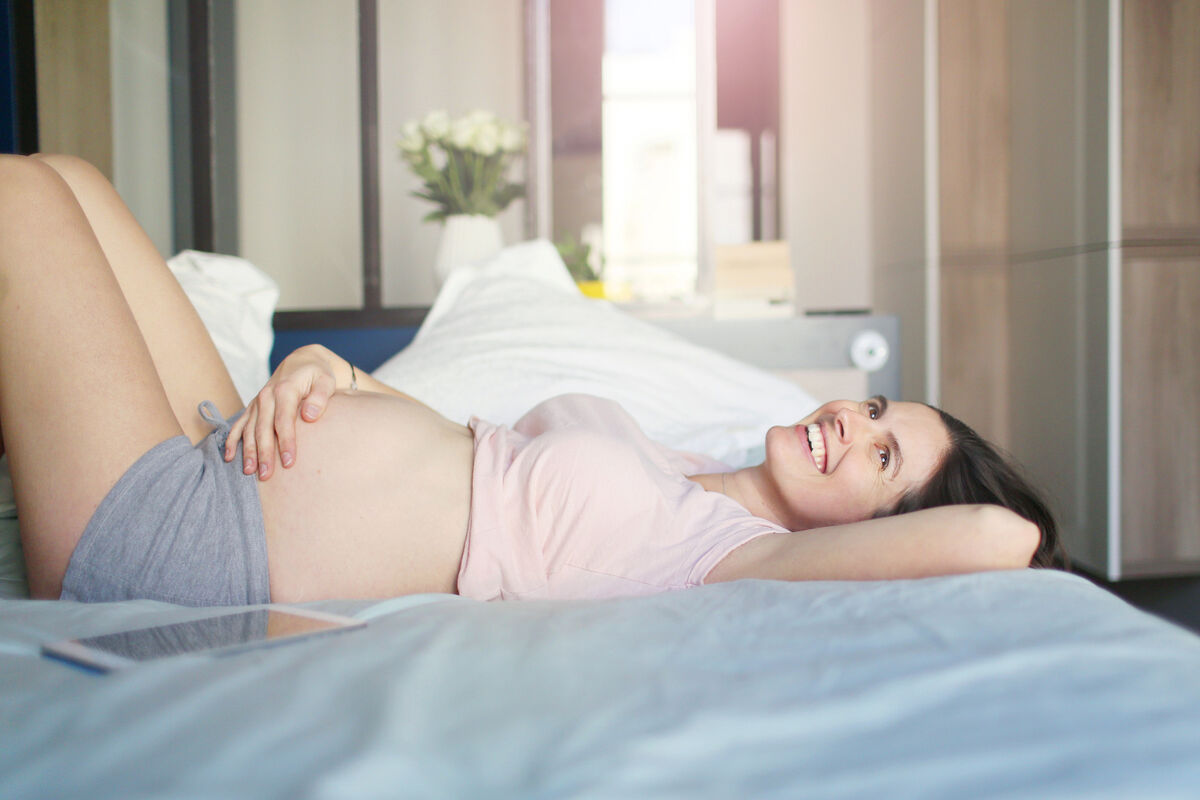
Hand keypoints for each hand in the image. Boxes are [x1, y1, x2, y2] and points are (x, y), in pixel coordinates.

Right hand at [226, 345, 338, 479]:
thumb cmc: (318, 374)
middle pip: (263, 429)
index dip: (286, 442)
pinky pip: (239, 424)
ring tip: (249, 472)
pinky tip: (229, 457)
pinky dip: (232, 440)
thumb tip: (310, 416)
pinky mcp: (253, 407)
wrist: (302, 361)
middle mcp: (267, 396)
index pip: (284, 421)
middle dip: (264, 453)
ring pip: (249, 429)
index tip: (289, 462)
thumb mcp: (326, 380)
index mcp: (285, 390)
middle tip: (266, 476)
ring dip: (248, 451)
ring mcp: (257, 402)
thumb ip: (320, 397)